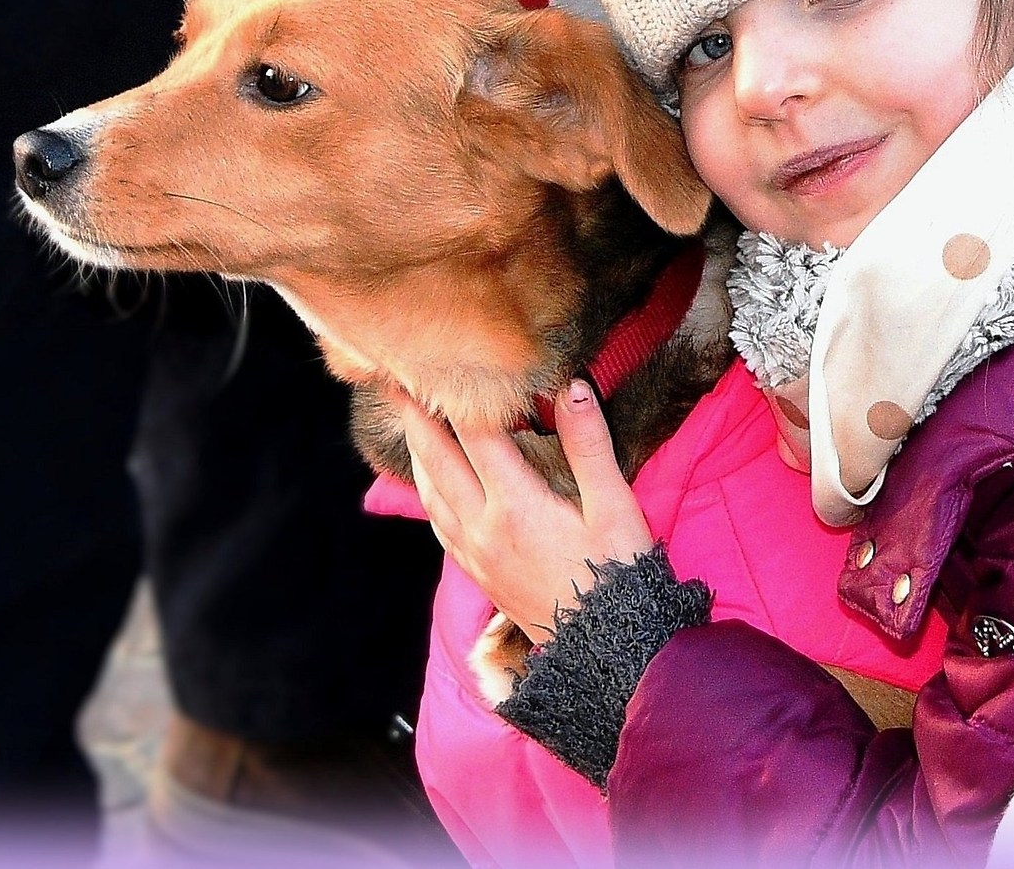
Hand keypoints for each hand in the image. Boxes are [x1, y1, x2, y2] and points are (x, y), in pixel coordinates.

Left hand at [397, 379, 653, 644]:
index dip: (459, 394)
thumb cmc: (618, 574)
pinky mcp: (478, 572)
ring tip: (408, 417)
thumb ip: (589, 444)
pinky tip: (430, 478)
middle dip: (417, 415)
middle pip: (437, 459)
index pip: (477, 434)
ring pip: (431, 491)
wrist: (607, 651)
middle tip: (395, 377)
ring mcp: (475, 553)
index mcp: (516, 505)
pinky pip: (439, 522)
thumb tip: (571, 386)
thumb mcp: (614, 507)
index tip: (442, 360)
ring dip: (416, 451)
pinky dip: (428, 489)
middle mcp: (484, 527)